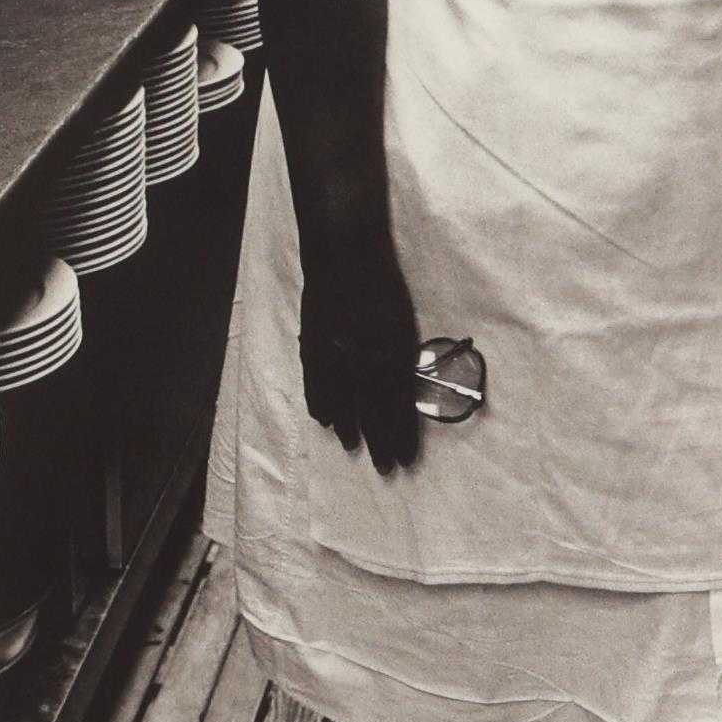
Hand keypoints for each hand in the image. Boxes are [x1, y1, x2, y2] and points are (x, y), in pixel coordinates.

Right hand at [299, 237, 421, 475]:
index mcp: (390, 355)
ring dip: (349, 428)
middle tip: (386, 469)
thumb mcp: (403, 322)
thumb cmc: (383, 282)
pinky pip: (316, 384)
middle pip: (371, 412)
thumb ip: (401, 358)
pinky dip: (321, 403)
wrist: (344, 253)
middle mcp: (362, 362)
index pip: (397, 406)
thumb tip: (402, 388)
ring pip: (342, 403)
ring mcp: (334, 356)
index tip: (407, 458)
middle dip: (380, 441)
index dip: (402, 434)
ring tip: (353, 448)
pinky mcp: (313, 346)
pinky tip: (325, 420)